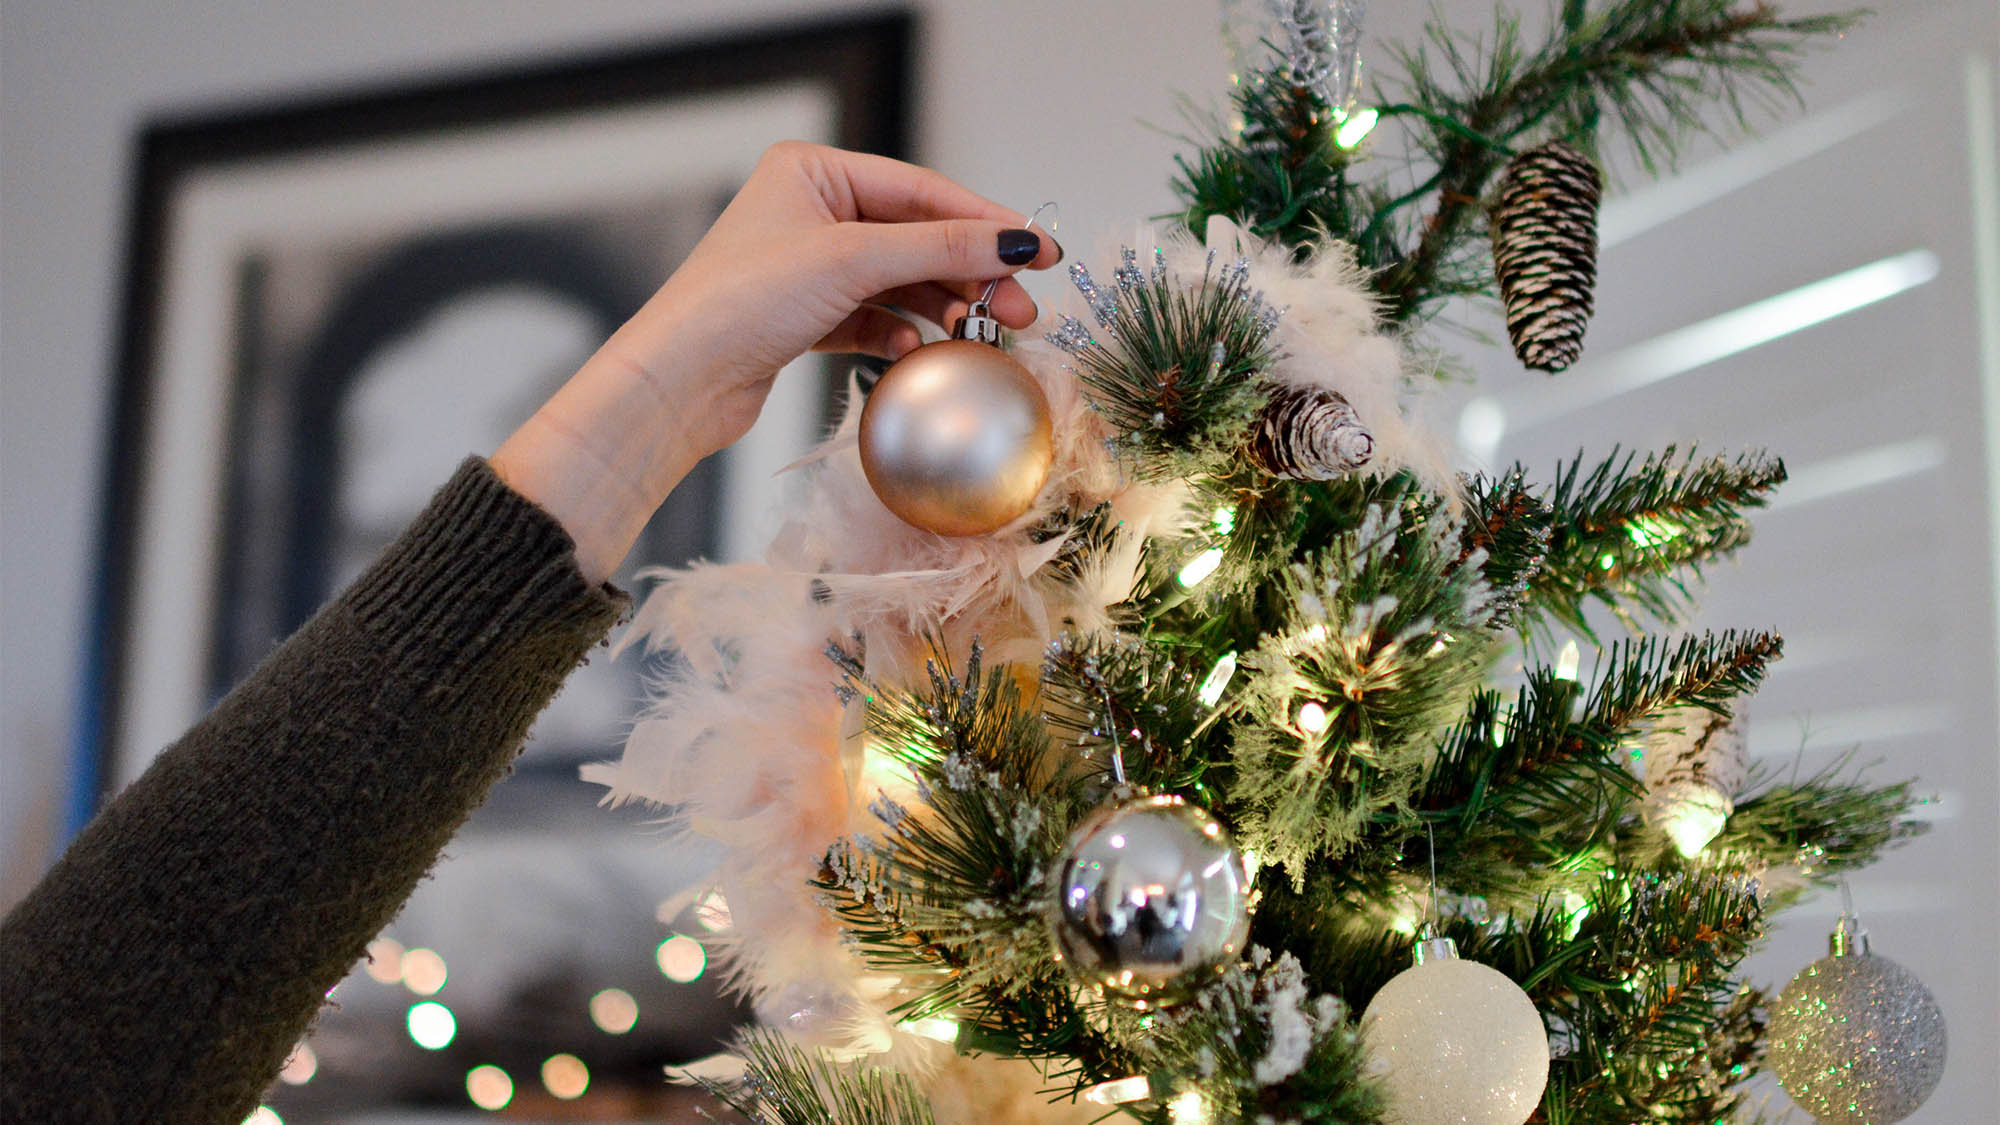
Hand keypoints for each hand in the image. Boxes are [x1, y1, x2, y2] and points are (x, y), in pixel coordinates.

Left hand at [491, 142, 1060, 582]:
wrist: (678, 381)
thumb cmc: (742, 302)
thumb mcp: (853, 261)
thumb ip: (941, 248)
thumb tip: (1016, 241)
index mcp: (812, 171)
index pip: (921, 190)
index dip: (985, 221)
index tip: (1040, 250)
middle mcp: (810, 212)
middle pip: (916, 238)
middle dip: (970, 273)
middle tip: (1020, 309)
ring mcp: (808, 267)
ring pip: (900, 282)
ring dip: (942, 308)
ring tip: (982, 334)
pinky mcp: (805, 319)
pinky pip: (874, 319)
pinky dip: (900, 334)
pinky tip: (915, 351)